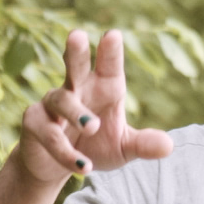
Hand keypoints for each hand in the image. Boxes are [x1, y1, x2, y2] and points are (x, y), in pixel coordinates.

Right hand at [11, 29, 173, 190]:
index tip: (113, 35)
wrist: (57, 168)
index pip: (109, 66)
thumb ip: (143, 144)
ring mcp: (52, 104)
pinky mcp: (34, 123)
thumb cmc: (95, 148)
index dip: (110, 51)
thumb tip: (169, 146)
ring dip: (77, 112)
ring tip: (93, 126)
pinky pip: (50, 134)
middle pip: (75, 65)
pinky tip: (84, 166)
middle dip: (76, 51)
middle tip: (77, 35)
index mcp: (103, 87)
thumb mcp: (123, 148)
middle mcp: (76, 89)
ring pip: (62, 100)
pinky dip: (66, 151)